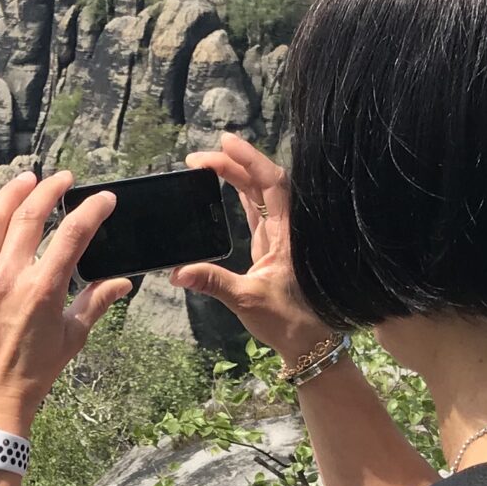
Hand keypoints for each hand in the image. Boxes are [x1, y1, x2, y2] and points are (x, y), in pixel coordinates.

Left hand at [0, 169, 133, 430]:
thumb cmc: (33, 373)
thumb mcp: (72, 338)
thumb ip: (96, 303)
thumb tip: (122, 282)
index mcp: (43, 290)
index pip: (73, 235)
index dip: (92, 210)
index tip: (105, 199)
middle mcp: (9, 277)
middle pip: (31, 216)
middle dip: (51, 189)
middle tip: (64, 178)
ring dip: (12, 192)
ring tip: (28, 178)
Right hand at [176, 134, 338, 363]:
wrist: (307, 342)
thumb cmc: (288, 321)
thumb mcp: (247, 300)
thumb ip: (213, 282)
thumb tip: (178, 273)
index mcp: (287, 235)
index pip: (271, 184)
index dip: (250, 159)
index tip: (225, 143)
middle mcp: (286, 229)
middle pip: (262, 183)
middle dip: (233, 163)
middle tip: (199, 156)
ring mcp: (279, 236)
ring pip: (259, 194)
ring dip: (235, 175)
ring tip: (206, 163)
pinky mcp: (272, 246)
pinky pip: (256, 210)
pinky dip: (241, 193)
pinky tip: (226, 184)